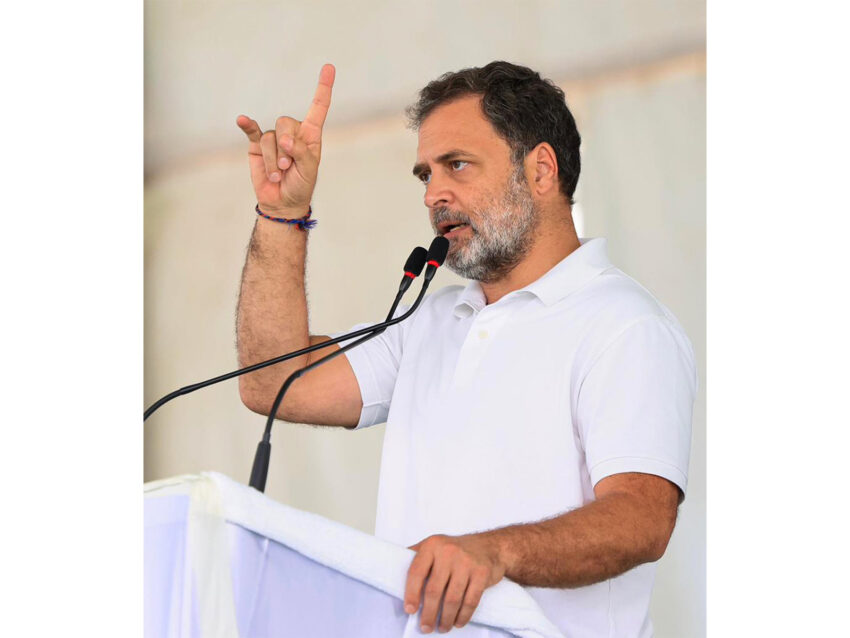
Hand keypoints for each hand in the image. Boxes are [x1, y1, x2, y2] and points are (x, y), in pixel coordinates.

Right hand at [236, 64, 334, 214]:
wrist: (281, 202)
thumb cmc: (300, 186)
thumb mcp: (309, 171)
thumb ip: (301, 153)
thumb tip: (285, 140)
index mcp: (311, 136)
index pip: (318, 108)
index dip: (323, 88)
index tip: (329, 67)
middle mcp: (292, 133)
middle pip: (286, 122)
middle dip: (286, 146)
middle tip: (287, 167)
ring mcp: (274, 138)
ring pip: (270, 138)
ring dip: (273, 160)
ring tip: (278, 175)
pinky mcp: (257, 145)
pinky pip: (252, 131)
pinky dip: (247, 125)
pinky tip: (242, 120)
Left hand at [405, 533, 505, 633]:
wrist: (490, 546)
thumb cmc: (456, 550)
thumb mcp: (434, 545)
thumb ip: (416, 557)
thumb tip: (393, 574)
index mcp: (432, 545)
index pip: (416, 572)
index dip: (411, 594)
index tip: (410, 610)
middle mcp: (448, 552)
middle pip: (434, 590)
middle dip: (429, 614)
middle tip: (425, 627)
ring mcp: (467, 563)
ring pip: (452, 599)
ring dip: (446, 619)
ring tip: (442, 628)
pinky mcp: (482, 573)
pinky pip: (470, 601)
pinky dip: (463, 616)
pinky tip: (458, 622)